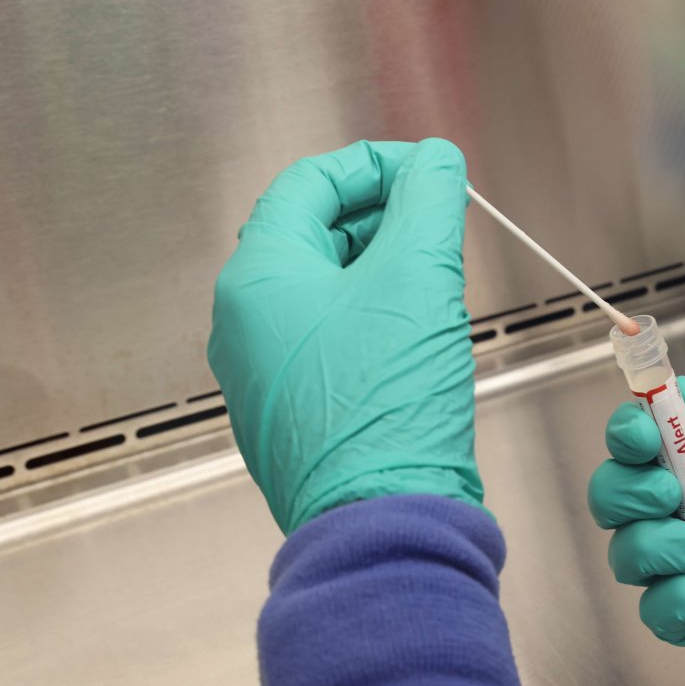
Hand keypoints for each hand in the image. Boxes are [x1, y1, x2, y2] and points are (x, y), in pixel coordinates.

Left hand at [208, 139, 478, 532]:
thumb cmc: (385, 412)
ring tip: (436, 274)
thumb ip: (427, 201)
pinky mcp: (297, 414)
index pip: (308, 184)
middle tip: (438, 218)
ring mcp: (267, 375)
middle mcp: (246, 326)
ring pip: (325, 289)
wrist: (383, 521)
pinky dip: (374, 318)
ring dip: (382, 267)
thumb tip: (434, 164)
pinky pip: (331, 341)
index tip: (428, 170)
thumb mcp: (419, 278)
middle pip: (313, 234)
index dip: (376, 165)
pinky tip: (418, 332)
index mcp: (257, 281)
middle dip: (382, 216)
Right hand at [588, 378, 684, 676]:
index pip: (649, 439)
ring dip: (656, 549)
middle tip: (670, 493)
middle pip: (619, 496)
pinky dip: (683, 604)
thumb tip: (682, 395)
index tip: (642, 434)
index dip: (628, 433)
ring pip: (629, 555)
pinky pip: (662, 614)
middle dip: (624, 490)